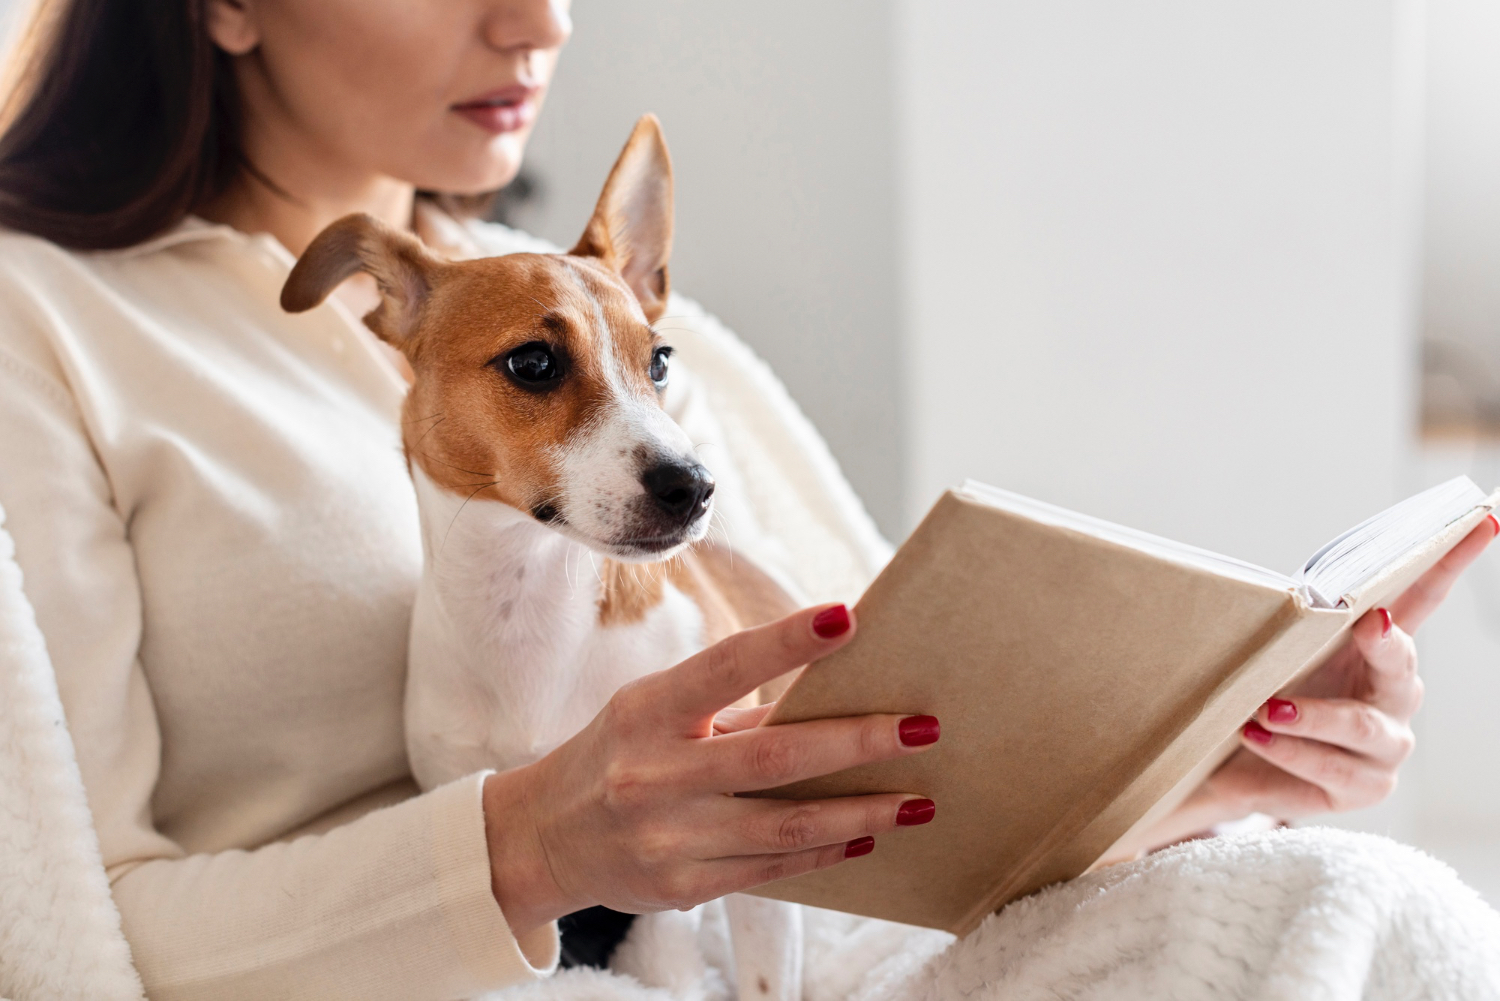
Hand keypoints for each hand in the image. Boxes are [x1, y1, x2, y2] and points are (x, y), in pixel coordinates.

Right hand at [480, 604, 941, 935]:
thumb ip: (731, 709)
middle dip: (857, 741)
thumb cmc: (618, 754)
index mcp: (646, 711)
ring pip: (785, 826)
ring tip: (920, 799)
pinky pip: (771, 868)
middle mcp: (654, 774)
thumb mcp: (654, 714)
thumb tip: (830, 695)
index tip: (848, 617)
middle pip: (773, 756)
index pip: (724, 666)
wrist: (545, 837)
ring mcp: (668, 837)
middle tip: (924, 727)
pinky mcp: (682, 886)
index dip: (786, 642)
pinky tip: (868, 835)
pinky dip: (826, 850)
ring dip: (862, 812)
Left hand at [1144, 516, 1496, 847]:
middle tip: (1366, 623)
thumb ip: (1290, 621)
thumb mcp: (1272, 650)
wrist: (1227, 765)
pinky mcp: (1362, 788)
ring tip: (1266, 709)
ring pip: (1360, 725)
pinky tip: (1255, 735)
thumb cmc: (1256, 690)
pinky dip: (1289, 750)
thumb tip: (1288, 592)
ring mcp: (1385, 745)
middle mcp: (1394, 694)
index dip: (1451, 560)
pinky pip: (1329, 766)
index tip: (1484, 520)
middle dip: (1386, 643)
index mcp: (1377, 647)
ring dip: (1311, 715)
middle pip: (1403, 663)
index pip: (1420, 598)